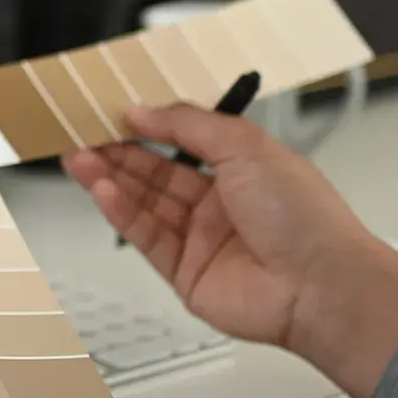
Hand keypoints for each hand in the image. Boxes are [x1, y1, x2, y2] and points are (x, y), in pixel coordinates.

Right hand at [61, 103, 397, 397]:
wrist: (320, 287)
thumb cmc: (304, 217)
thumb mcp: (245, 146)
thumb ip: (189, 124)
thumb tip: (144, 110)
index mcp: (242, 168)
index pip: (182, 140)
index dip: (147, 127)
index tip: (112, 113)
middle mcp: (220, 203)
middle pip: (155, 172)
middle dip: (116, 152)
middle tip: (81, 135)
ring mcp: (200, 239)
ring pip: (144, 203)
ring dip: (109, 180)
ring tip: (77, 159)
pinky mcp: (183, 273)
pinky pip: (144, 237)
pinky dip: (121, 213)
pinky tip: (101, 191)